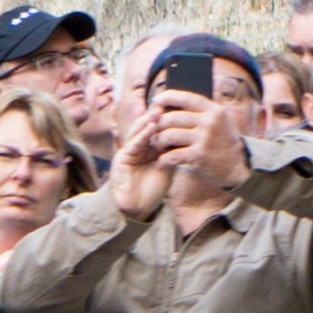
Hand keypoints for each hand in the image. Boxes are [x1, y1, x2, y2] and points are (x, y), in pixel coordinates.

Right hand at [101, 87, 190, 220]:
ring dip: (150, 121)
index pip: (159, 129)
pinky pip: (133, 143)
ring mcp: (130, 150)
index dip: (168, 119)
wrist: (138, 208)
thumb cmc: (154, 190)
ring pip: (140, 131)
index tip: (181, 109)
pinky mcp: (122, 156)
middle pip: (149, 127)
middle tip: (170, 104)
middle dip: (158, 116)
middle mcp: (140, 146)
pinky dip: (143, 134)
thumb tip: (190, 135)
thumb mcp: (169, 167)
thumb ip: (174, 152)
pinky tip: (152, 127)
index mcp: (151, 148)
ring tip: (160, 111)